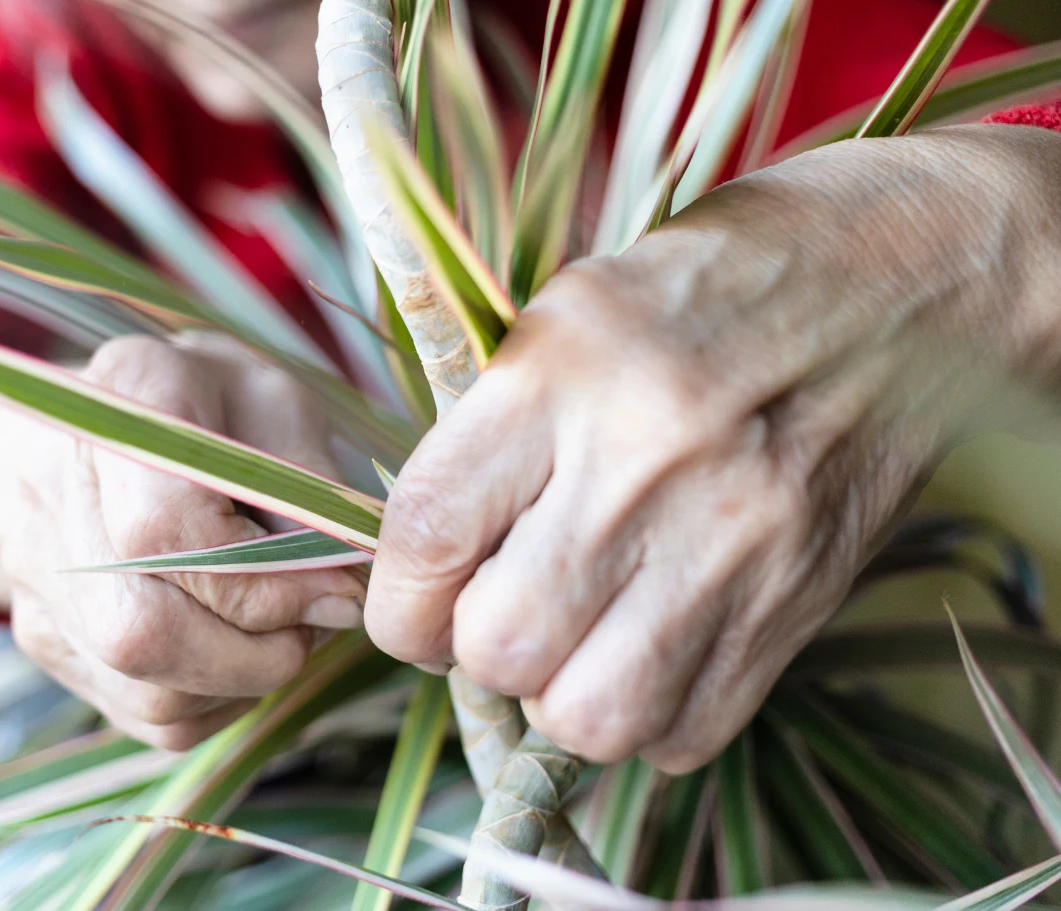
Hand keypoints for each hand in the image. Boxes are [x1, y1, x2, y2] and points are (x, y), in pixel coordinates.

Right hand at [0, 333, 366, 749]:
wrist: (120, 414)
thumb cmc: (220, 408)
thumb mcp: (282, 408)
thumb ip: (308, 490)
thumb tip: (336, 595)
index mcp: (116, 407)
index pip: (162, 534)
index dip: (263, 585)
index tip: (335, 591)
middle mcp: (49, 489)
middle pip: (140, 633)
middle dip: (258, 655)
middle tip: (316, 625)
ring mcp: (35, 574)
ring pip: (148, 693)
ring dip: (244, 682)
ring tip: (282, 628)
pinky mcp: (47, 637)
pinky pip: (145, 716)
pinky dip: (216, 701)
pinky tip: (239, 646)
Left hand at [366, 125, 1060, 771]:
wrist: (889, 287)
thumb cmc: (700, 294)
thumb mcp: (563, 317)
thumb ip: (485, 442)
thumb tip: (423, 574)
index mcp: (561, 373)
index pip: (427, 534)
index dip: (397, 602)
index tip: (412, 608)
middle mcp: (644, 463)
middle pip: (501, 646)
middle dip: (475, 652)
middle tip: (503, 610)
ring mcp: (733, 542)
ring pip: (590, 716)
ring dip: (559, 696)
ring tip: (578, 637)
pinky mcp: (799, 601)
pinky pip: (685, 733)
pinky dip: (648, 716)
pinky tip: (650, 649)